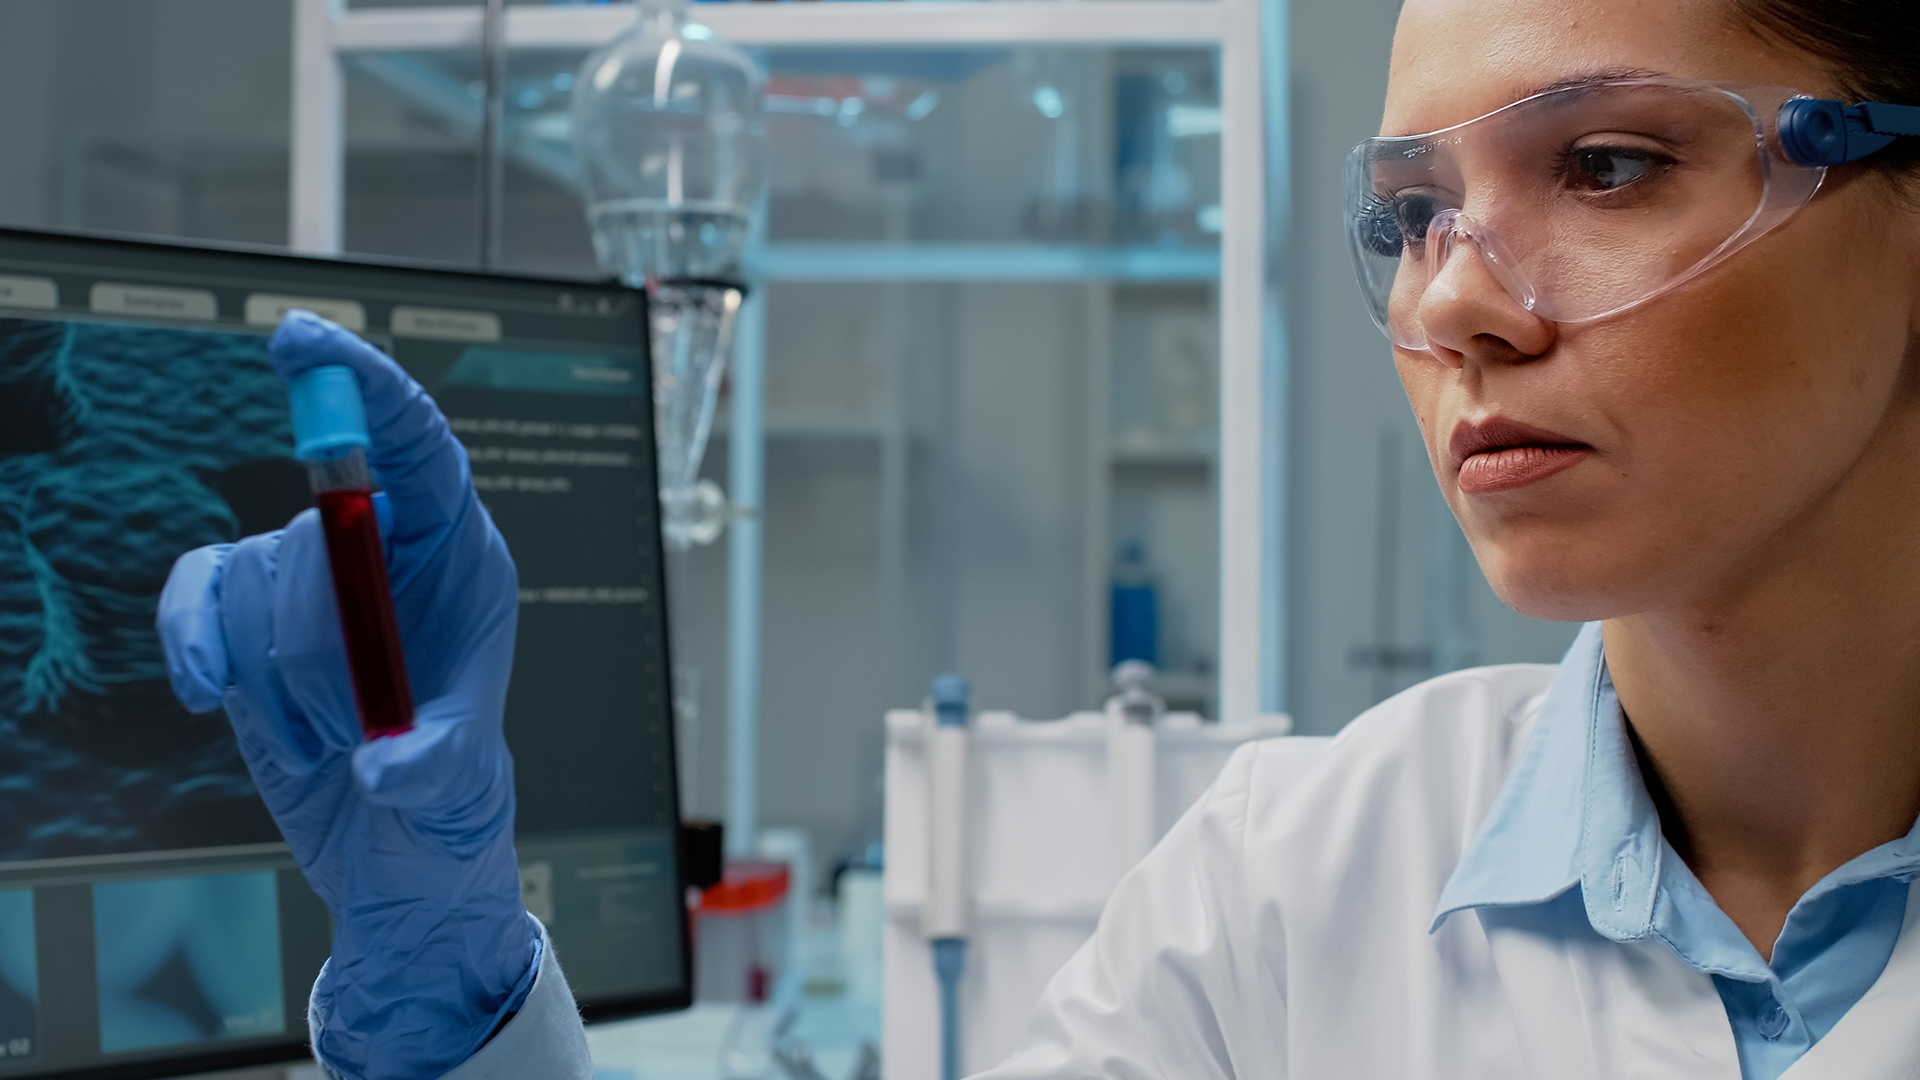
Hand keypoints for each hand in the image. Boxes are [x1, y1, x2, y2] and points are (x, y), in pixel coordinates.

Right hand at [156, 312, 536, 1079]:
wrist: (392, 842)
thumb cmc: (448, 794)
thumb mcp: (460, 781)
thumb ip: (435, 766)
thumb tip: (384, 765)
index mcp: (459, 553)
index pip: (417, 443)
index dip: (365, 388)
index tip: (300, 344)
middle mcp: (385, 548)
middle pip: (321, 529)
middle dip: (325, 641)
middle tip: (352, 720)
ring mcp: (312, 576)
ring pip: (257, 571)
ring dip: (280, 672)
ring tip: (327, 730)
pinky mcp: (249, 613)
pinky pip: (196, 594)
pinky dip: (192, 643)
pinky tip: (211, 698)